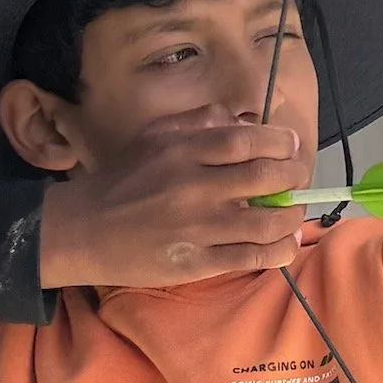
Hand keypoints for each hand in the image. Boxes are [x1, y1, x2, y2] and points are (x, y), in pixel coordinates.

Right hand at [37, 117, 308, 289]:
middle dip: (294, 178)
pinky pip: (251, 258)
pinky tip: (285, 246)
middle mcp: (194, 187)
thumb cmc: (124, 179)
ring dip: (291, 219)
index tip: (291, 147)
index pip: (247, 140)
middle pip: (266, 178)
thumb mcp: (154, 137)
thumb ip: (199, 123)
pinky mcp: (196, 263)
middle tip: (297, 181)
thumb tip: (242, 120)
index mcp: (184, 151)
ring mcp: (197, 228)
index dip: (281, 143)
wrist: (85, 230)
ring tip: (292, 215)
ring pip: (266, 223)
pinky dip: (278, 252)